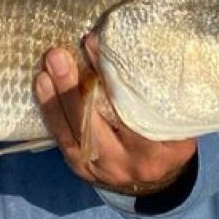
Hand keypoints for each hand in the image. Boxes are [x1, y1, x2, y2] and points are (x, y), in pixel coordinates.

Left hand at [35, 33, 196, 196]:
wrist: (158, 178)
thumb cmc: (168, 136)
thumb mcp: (175, 120)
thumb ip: (159, 91)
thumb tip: (130, 40)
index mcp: (162, 149)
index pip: (134, 111)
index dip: (112, 76)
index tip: (93, 43)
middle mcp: (132, 162)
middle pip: (96, 123)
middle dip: (72, 88)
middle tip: (58, 55)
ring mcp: (104, 168)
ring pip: (75, 132)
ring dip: (56, 96)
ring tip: (46, 66)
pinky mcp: (82, 168)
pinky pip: (63, 139)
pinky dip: (51, 111)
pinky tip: (42, 84)